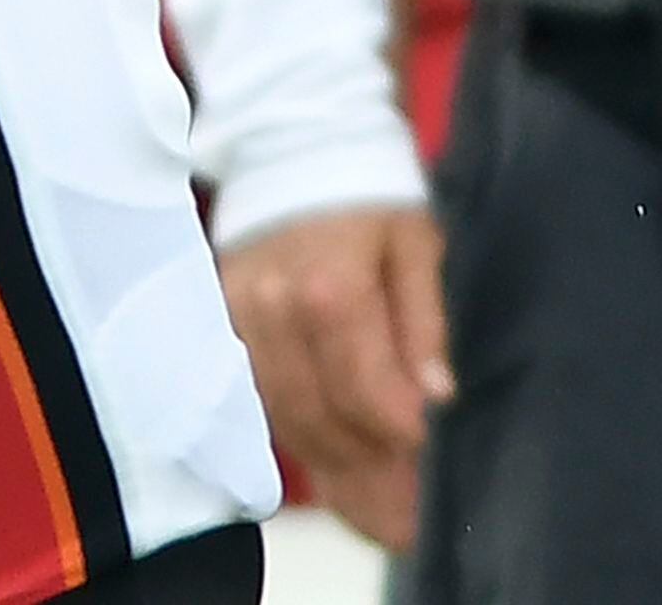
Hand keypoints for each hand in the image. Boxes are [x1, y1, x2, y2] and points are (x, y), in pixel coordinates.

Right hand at [219, 202, 452, 552]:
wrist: (292, 134)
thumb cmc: (367, 190)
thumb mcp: (415, 242)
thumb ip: (424, 321)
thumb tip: (438, 396)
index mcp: (330, 288)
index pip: (367, 396)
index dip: (403, 440)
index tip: (429, 466)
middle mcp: (274, 309)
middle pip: (322, 422)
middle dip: (369, 480)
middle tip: (408, 527)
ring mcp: (240, 316)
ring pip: (286, 420)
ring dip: (332, 473)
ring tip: (377, 519)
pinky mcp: (223, 319)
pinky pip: (259, 398)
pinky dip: (297, 439)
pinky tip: (332, 474)